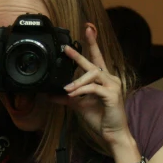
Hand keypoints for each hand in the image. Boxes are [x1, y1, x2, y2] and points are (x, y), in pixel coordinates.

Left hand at [55, 25, 130, 147]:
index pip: (97, 58)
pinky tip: (73, 94)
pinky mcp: (112, 95)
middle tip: (66, 47)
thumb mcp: (79, 105)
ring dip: (77, 81)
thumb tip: (50, 94)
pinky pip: (94, 88)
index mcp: (103, 79)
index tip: (88, 28)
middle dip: (80, 54)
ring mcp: (113, 86)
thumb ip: (67, 97)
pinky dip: (82, 90)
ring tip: (67, 89)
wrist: (113, 134)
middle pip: (94, 62)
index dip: (92, 43)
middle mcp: (110, 79)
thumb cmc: (100, 118)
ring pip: (92, 75)